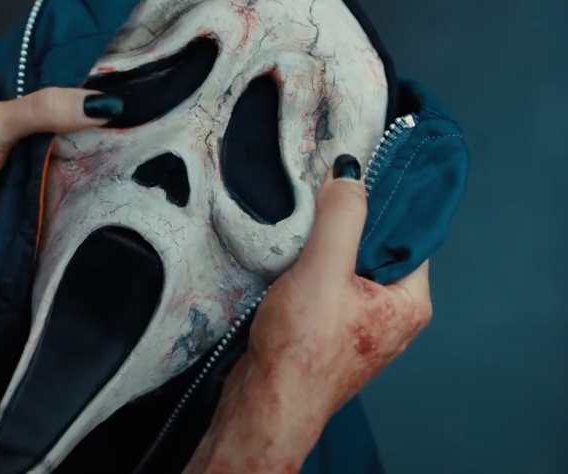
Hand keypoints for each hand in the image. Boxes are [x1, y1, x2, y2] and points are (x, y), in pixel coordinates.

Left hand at [0, 88, 121, 283]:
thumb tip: (102, 105)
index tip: (135, 111)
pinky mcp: (38, 219)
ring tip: (136, 179)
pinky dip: (86, 214)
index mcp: (22, 115)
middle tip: (144, 149)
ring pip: (81, 181)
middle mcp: (34, 149)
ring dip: (100, 183)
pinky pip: (70, 215)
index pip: (70, 106)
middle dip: (108, 148)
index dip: (100, 108)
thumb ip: (45, 110)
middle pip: (83, 146)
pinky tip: (112, 209)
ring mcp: (38, 185)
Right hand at [186, 155, 432, 472]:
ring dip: (327, 246)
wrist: (266, 403)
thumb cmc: (302, 346)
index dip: (383, 202)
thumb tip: (350, 171)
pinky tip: (292, 255)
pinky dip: (313, 268)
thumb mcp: (324, 270)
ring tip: (304, 220)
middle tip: (323, 192)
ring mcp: (362, 326)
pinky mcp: (332, 333)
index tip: (356, 174)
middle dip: (349, 222)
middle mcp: (393, 314)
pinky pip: (329, 286)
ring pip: (349, 267)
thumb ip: (340, 218)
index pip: (409, 234)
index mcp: (410, 301)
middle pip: (377, 248)